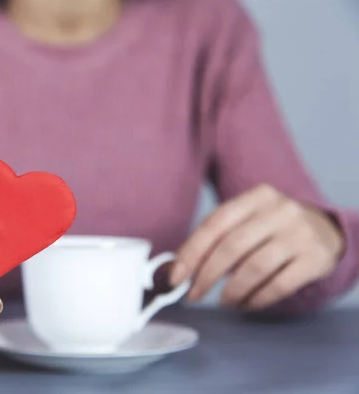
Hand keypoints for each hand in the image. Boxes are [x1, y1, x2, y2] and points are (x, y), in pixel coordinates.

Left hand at [171, 184, 343, 310]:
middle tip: (194, 295)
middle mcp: (280, 211)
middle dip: (207, 275)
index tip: (176, 277)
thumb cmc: (271, 229)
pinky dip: (256, 299)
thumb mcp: (247, 221)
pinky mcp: (316, 259)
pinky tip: (246, 304)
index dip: (191, 252)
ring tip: (224, 301)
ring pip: (255, 267)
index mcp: (256, 196)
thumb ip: (214, 239)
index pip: (215, 224)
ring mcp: (301, 234)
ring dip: (232, 291)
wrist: (325, 230)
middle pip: (232, 246)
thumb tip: (175, 268)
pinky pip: (279, 285)